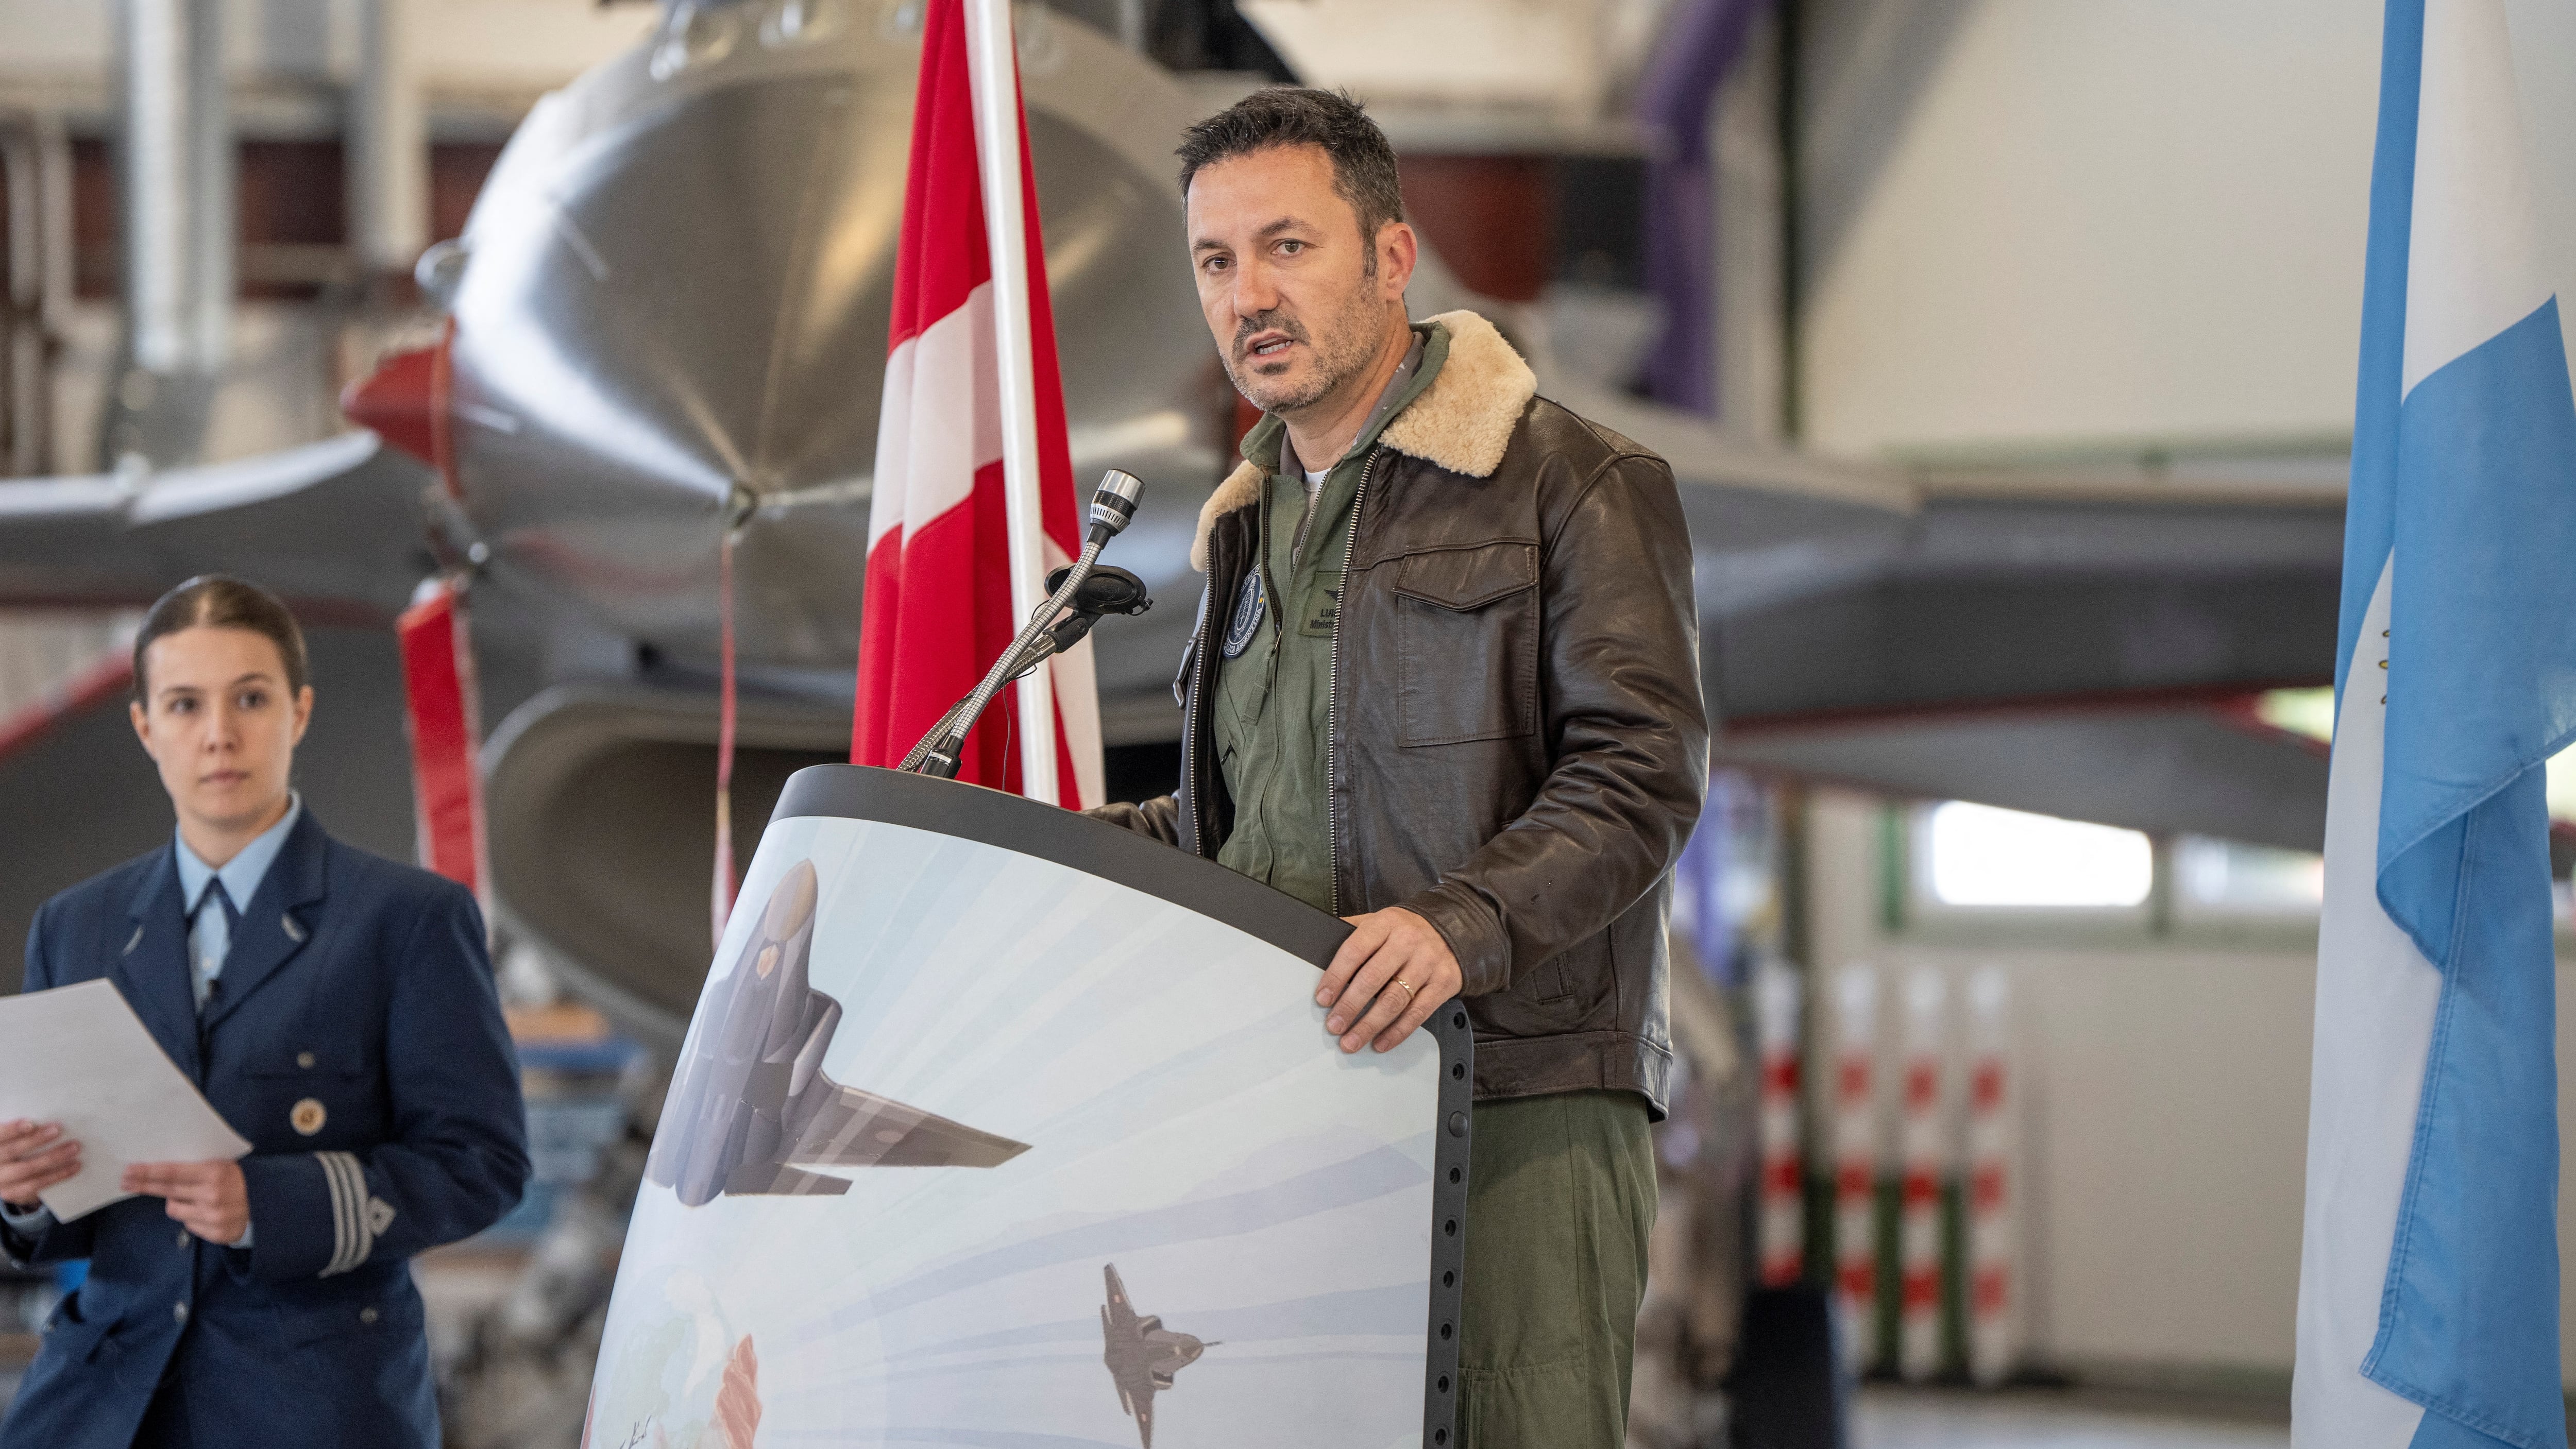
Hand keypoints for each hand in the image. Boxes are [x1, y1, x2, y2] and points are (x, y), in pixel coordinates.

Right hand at [0, 1119, 78, 1209]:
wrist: (6, 1177)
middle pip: (12, 1151)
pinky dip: (57, 1175)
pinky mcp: (12, 1193)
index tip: (30, 1123)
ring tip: (73, 1148)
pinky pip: (36, 1185)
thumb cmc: (14, 1148)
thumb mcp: (13, 1140)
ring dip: (52, 1158)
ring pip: (26, 1169)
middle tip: (57, 1130)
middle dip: (35, 1140)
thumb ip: (23, 1132)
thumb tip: (48, 1122)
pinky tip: (74, 1167)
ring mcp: (1, 1181)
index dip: (12, 1130)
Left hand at [124, 1160, 248, 1245]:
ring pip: (174, 1209)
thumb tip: (158, 1170)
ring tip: (193, 1198)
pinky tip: (207, 1212)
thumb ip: (195, 1168)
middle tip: (125, 1181)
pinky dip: (193, 1218)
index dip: (148, 1172)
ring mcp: (213, 1216)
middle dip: (144, 1184)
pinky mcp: (215, 1233)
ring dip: (177, 1203)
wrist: (268, 1204)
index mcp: (215, 1173)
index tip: (129, 1171)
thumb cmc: (238, 1180)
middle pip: (167, 1190)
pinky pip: (188, 1224)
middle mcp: (213, 1195)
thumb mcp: (222, 1166)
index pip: (173, 1172)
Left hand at [1317, 907, 1461, 1053]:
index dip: (1336, 976)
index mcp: (1385, 924)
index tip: (1323, 998)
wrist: (1454, 928)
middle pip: (1373, 978)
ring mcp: (1427, 963)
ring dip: (1370, 1024)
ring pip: (1394, 1000)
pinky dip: (1397, 1032)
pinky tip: (1381, 1042)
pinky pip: (1418, 1012)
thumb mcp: (1380, 921)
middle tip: (1334, 1025)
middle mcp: (1407, 942)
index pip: (1355, 951)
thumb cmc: (1407, 930)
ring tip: (1352, 1040)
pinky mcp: (1444, 983)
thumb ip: (1352, 933)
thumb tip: (1317, 950)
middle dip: (1350, 1006)